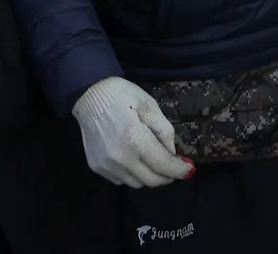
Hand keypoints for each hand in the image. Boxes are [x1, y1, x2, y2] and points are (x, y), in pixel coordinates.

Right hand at [71, 77, 194, 187]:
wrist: (88, 95)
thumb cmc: (122, 95)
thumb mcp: (149, 105)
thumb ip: (164, 130)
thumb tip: (172, 153)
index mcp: (135, 139)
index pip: (163, 165)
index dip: (179, 170)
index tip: (189, 170)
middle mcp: (120, 158)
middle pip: (152, 181)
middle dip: (167, 177)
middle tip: (174, 168)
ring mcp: (107, 165)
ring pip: (136, 183)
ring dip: (149, 176)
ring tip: (153, 162)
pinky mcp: (97, 167)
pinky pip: (121, 180)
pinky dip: (132, 175)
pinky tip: (134, 160)